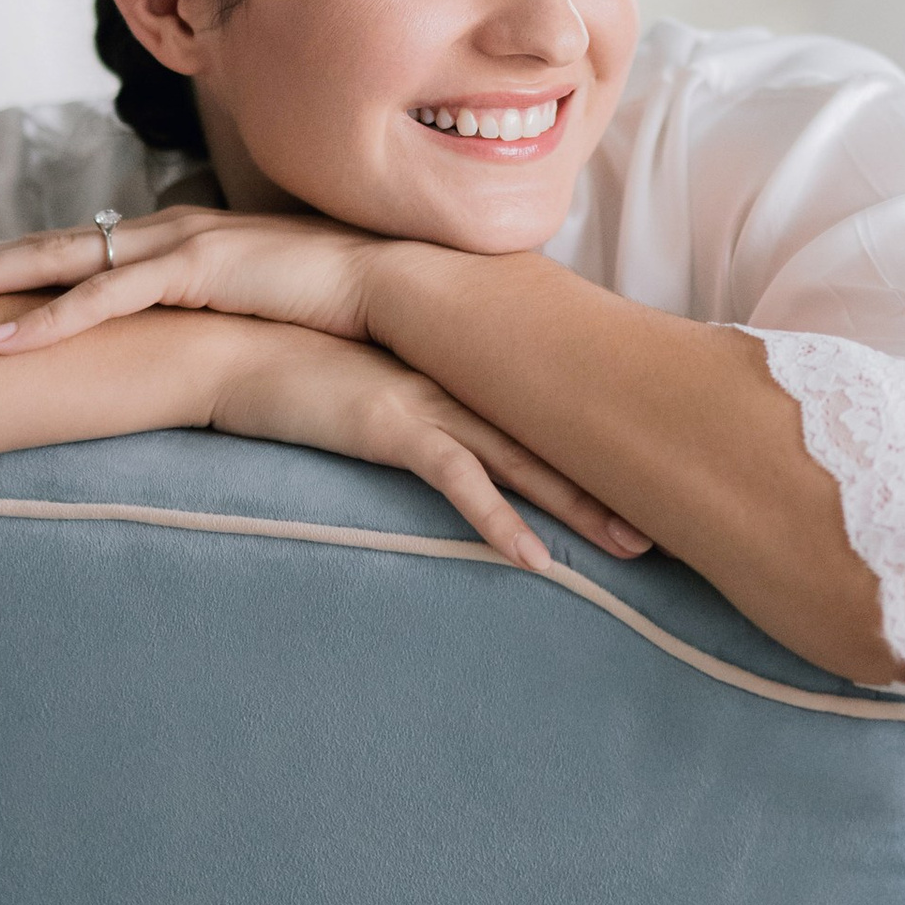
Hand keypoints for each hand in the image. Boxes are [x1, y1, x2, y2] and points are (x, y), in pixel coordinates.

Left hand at [0, 205, 379, 346]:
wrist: (398, 286)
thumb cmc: (334, 306)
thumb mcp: (255, 311)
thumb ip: (211, 322)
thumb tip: (182, 354)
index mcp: (177, 242)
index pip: (79, 252)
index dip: (15, 264)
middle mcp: (168, 232)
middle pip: (49, 246)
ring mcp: (179, 244)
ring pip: (61, 262)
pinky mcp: (197, 269)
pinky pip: (105, 299)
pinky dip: (48, 320)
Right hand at [205, 321, 649, 572]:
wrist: (229, 341)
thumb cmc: (287, 364)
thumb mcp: (363, 383)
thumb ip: (404, 398)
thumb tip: (429, 424)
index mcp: (452, 369)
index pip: (539, 406)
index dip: (594, 435)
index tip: (645, 462)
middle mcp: (453, 381)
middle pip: (553, 433)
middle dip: (613, 476)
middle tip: (675, 513)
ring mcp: (427, 402)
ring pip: (523, 461)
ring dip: (579, 508)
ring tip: (633, 545)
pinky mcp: (392, 427)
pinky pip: (458, 484)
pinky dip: (499, 524)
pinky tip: (533, 562)